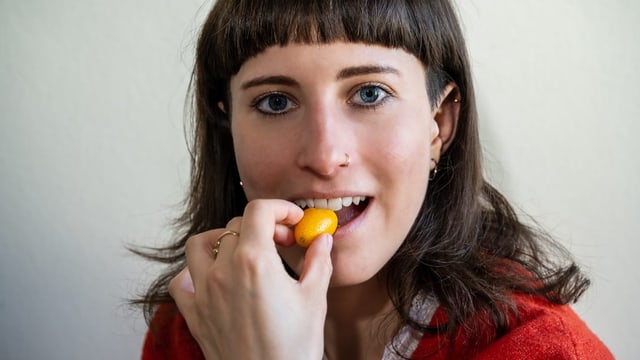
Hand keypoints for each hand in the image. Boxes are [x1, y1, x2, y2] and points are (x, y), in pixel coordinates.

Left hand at [168, 199, 333, 359]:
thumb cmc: (294, 348)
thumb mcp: (315, 298)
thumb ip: (319, 260)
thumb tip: (322, 238)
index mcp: (255, 261)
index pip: (259, 211)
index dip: (280, 209)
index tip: (294, 222)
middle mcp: (223, 271)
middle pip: (235, 225)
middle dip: (262, 226)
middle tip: (282, 242)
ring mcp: (204, 292)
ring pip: (199, 244)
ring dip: (221, 239)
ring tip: (244, 250)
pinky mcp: (195, 314)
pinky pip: (182, 281)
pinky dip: (194, 272)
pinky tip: (216, 278)